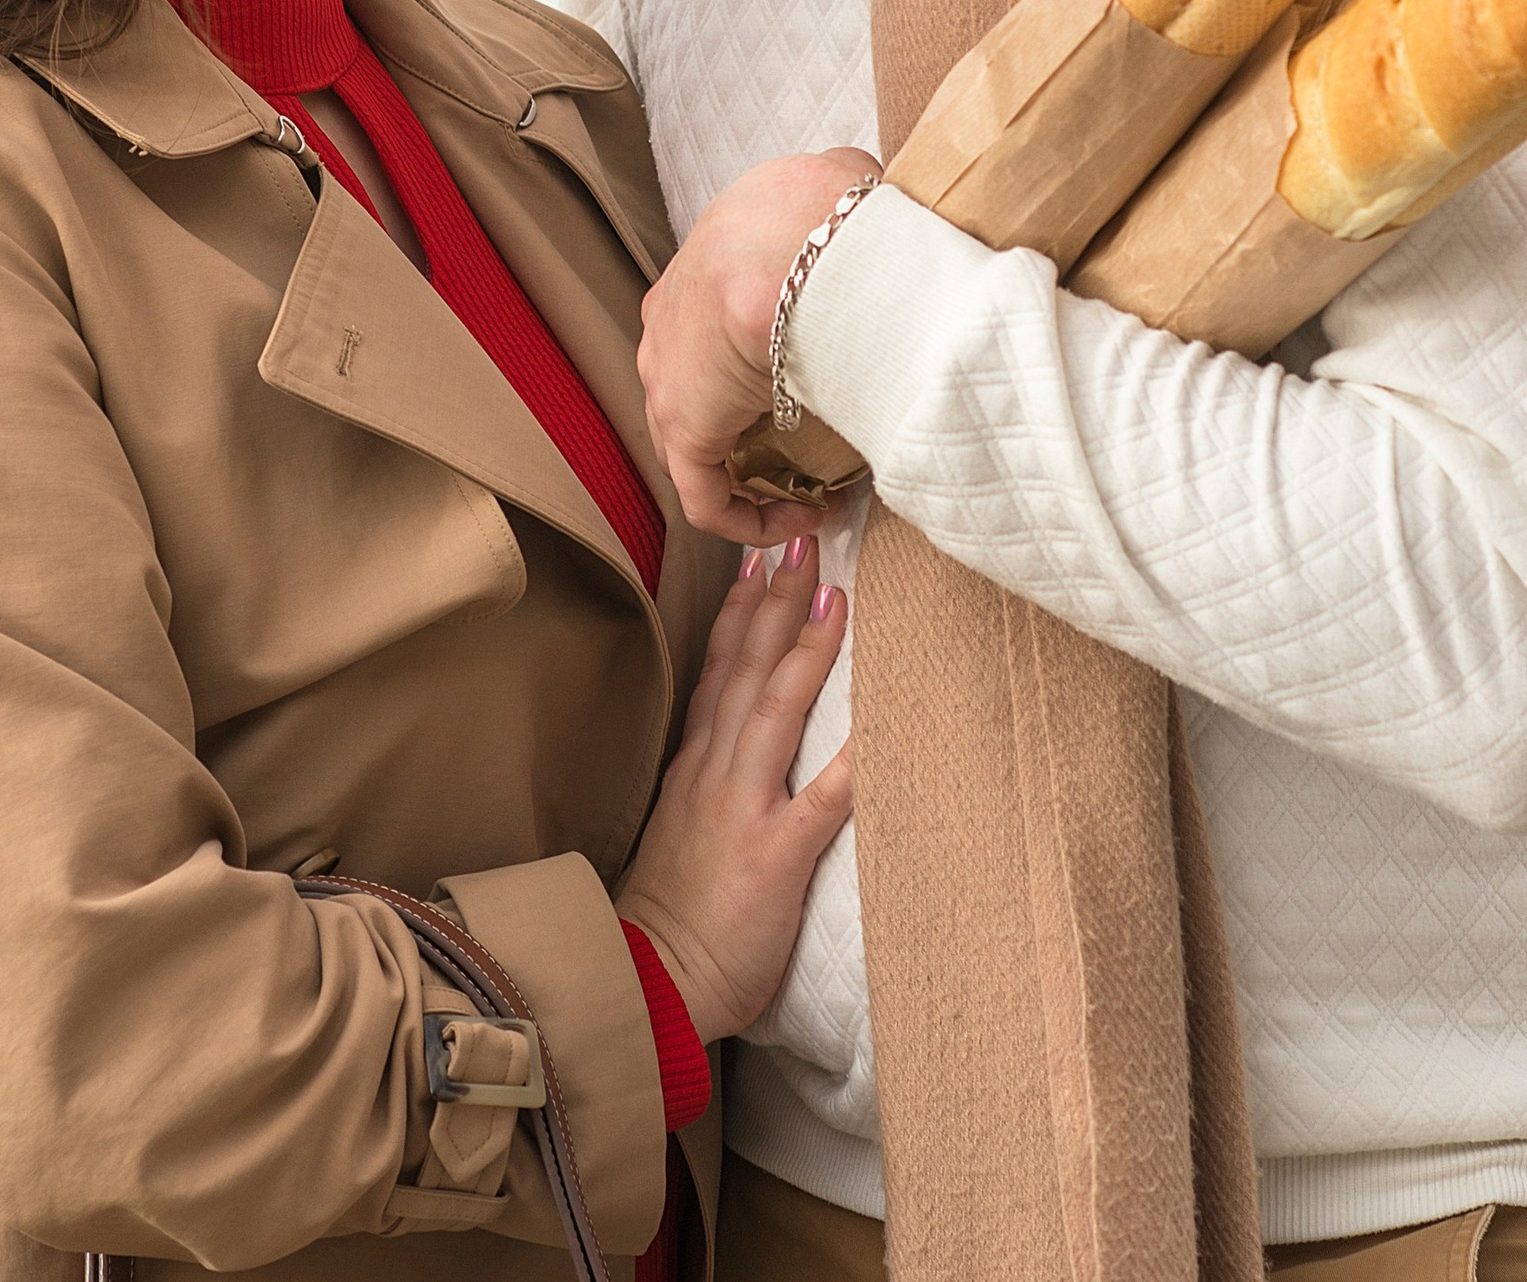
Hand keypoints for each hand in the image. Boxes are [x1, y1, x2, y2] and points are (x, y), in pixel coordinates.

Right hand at [617, 539, 852, 1043]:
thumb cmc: (666, 923)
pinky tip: (882, 724)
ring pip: (775, 710)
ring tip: (836, 595)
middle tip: (802, 544)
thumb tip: (734, 756)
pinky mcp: (772, 856)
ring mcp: (742, 809)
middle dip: (777, 603)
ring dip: (806, 649)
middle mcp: (715, 773)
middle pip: (747, 670)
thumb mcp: (678, 835)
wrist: (644, 982)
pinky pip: (821, 801)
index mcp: (694, 768)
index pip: (718, 672)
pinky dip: (852, 759)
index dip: (741, 614)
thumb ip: (707, 789)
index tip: (759, 562)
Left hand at [639, 149, 879, 543]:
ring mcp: (667, 379)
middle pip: (705, 392)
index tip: (814, 394)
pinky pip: (705, 495)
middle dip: (756, 429)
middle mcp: (670, 329)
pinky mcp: (682, 428)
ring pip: (702, 445)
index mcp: (700, 276)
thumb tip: (868, 195)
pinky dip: (749, 518)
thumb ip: (844, 198)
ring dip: (757, 476)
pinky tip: (801, 520)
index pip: (716, 337)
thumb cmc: (823, 215)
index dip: (762, 375)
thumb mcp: (837, 192)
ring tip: (818, 492)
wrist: (795, 242)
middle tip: (819, 451)